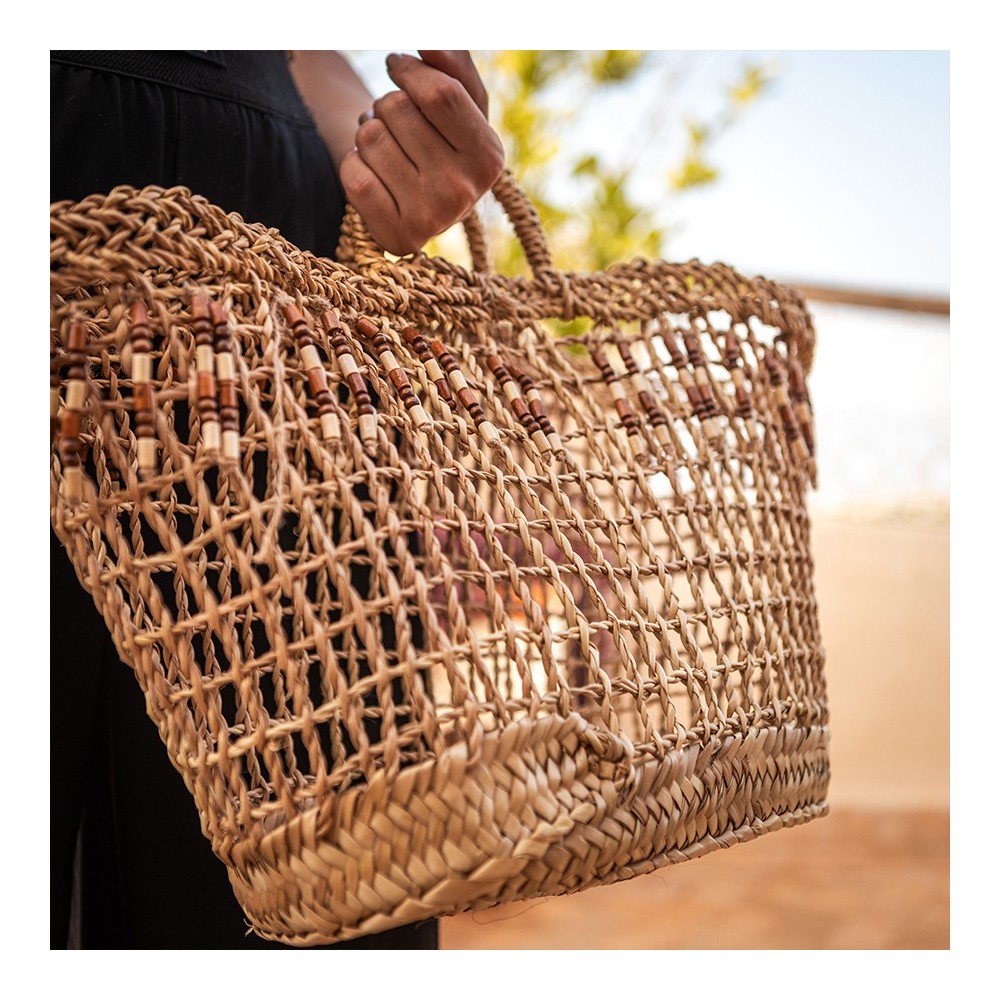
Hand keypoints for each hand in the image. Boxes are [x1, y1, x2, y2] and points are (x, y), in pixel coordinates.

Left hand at [339, 51, 504, 255]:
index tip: (397, 66)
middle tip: (395, 123)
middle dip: (387, 103)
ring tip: (384, 146)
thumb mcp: (463, 106)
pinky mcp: (396, 237)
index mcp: (488, 158)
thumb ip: (453, 66)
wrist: (427, 206)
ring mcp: (430, 219)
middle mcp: (463, 192)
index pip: (438, 94)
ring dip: (367, 131)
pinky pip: (352, 173)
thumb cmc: (445, 144)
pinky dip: (352, 162)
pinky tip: (372, 172)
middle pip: (398, 109)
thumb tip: (431, 43)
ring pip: (369, 137)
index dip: (409, 70)